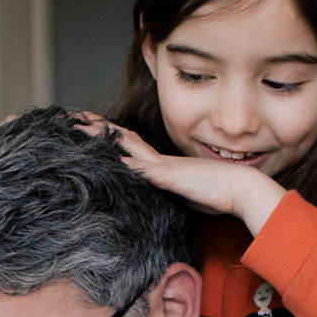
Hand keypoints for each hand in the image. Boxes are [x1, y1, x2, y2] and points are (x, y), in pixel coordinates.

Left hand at [75, 113, 285, 227]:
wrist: (240, 187)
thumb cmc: (219, 194)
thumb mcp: (188, 195)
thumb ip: (173, 193)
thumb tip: (163, 199)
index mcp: (163, 165)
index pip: (131, 146)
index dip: (111, 136)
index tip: (92, 129)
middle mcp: (160, 160)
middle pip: (122, 138)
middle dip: (98, 128)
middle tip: (75, 118)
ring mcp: (162, 166)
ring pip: (125, 145)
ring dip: (101, 135)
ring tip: (78, 126)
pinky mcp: (168, 176)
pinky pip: (139, 167)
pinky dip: (120, 161)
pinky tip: (102, 157)